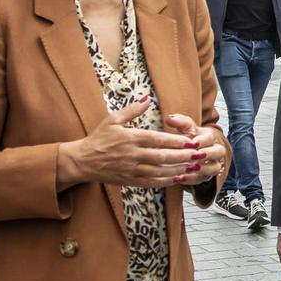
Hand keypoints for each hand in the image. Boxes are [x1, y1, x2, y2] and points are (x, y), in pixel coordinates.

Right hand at [58, 99, 214, 188]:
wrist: (82, 161)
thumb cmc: (98, 138)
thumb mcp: (112, 119)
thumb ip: (132, 110)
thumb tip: (147, 98)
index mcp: (130, 138)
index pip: (157, 140)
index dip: (175, 141)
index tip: (190, 140)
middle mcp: (132, 155)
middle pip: (162, 157)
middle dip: (182, 156)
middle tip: (198, 155)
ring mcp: (131, 169)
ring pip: (159, 171)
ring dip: (178, 169)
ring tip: (193, 167)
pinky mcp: (130, 180)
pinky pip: (151, 182)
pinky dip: (166, 181)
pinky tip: (178, 178)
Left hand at [164, 113, 228, 186]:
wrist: (192, 151)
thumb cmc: (189, 138)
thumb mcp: (185, 129)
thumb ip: (179, 123)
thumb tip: (169, 118)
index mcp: (209, 137)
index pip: (210, 137)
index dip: (203, 140)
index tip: (194, 142)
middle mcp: (214, 150)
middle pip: (219, 152)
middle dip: (208, 154)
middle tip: (197, 155)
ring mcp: (212, 164)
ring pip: (214, 168)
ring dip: (203, 169)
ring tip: (190, 168)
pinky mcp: (206, 176)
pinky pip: (202, 179)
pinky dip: (192, 179)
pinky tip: (180, 178)